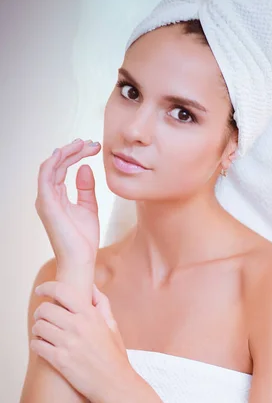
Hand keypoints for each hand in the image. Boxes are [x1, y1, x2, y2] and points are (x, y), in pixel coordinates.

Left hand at [30, 280, 131, 402]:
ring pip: (39, 327)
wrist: (115, 384)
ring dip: (38, 329)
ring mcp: (68, 343)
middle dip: (40, 313)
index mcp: (91, 315)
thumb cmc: (114, 356)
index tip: (40, 290)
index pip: (62, 291)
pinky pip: (37, 345)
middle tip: (42, 317)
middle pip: (45, 309)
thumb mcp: (112, 325)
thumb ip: (102, 304)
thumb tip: (91, 287)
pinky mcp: (60, 360)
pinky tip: (43, 346)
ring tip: (43, 333)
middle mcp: (78, 326)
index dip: (47, 287)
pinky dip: (37, 345)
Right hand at [35, 139, 101, 267]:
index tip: (94, 147)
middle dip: (74, 150)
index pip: (63, 168)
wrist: (81, 259)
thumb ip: (86, 189)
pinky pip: (46, 175)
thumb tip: (85, 168)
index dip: (77, 155)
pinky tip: (68, 152)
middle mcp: (48, 196)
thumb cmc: (83, 239)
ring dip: (66, 152)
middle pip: (57, 164)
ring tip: (83, 144)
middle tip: (92, 143)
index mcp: (57, 196)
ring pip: (51, 165)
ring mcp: (46, 199)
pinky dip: (55, 161)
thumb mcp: (89, 208)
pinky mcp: (47, 203)